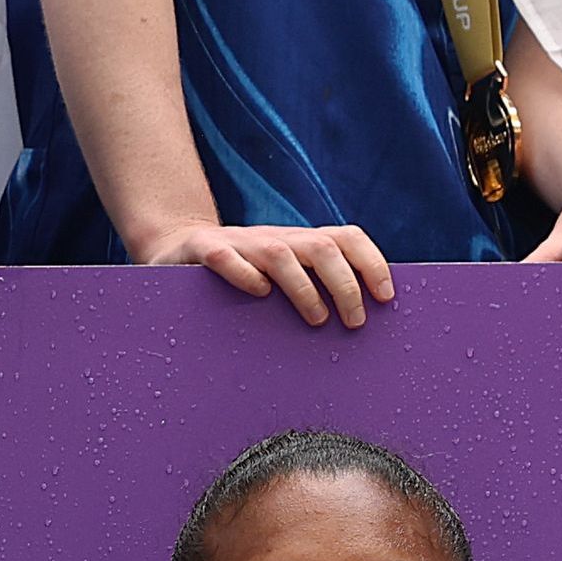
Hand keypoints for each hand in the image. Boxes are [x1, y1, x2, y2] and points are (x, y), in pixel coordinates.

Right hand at [135, 218, 392, 328]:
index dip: (371, 262)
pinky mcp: (200, 250)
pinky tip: (258, 294)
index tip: (386, 297)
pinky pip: (223, 256)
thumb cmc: (237, 273)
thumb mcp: (280, 273)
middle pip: (322, 247)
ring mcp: (237, 243)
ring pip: (279, 253)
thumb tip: (362, 316)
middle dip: (345, 285)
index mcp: (296, 242)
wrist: (175, 246)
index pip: (346, 238)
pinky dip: (243, 273)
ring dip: (304, 287)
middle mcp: (273, 238)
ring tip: (316, 319)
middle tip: (354, 322)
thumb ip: (313, 284)